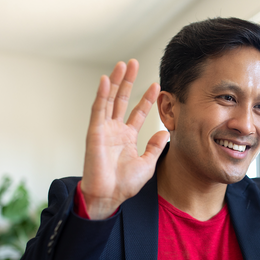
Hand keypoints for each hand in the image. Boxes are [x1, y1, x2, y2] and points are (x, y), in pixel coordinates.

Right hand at [81, 59, 169, 218]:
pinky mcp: (94, 132)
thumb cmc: (124, 184)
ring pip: (109, 100)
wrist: (109, 196)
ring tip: (122, 65)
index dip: (146, 99)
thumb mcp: (147, 164)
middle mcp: (115, 130)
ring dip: (115, 82)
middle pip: (122, 100)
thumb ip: (155, 147)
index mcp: (127, 137)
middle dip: (128, 81)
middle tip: (133, 63)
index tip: (156, 85)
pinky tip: (105, 80)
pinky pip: (98, 109)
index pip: (138, 112)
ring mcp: (104, 129)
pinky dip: (101, 94)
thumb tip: (164, 132)